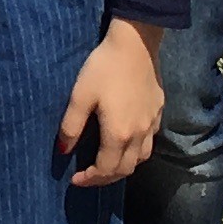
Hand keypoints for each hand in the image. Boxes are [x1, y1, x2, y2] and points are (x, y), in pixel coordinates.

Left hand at [59, 18, 165, 186]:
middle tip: (88, 176)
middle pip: (125, 169)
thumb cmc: (103, 68)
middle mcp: (139, 135)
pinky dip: (136, 150)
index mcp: (118, 134)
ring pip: (141, 158)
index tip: (75, 180)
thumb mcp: (80, 95)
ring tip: (106, 163)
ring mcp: (152, 124)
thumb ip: (71, 126)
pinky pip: (150, 141)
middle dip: (105, 178)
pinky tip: (126, 140)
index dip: (90, 179)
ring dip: (123, 167)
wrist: (135, 43)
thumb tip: (64, 151)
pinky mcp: (158, 111)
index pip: (106, 169)